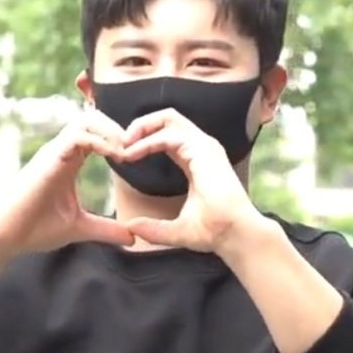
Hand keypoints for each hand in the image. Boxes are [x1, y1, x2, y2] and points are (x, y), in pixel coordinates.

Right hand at [0, 109, 133, 256]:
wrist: (4, 237)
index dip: (119, 139)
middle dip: (118, 128)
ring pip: (86, 120)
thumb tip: (133, 237)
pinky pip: (77, 136)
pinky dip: (99, 141)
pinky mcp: (48, 159)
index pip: (96, 132)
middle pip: (93, 118)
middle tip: (137, 149)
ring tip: (128, 151)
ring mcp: (53, 152)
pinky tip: (114, 156)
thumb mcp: (80, 228)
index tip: (137, 157)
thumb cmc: (34, 229)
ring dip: (111, 131)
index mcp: (69, 161)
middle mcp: (61, 151)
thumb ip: (107, 230)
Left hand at [121, 108, 263, 253]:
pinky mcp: (204, 150)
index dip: (143, 140)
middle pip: (167, 118)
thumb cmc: (214, 232)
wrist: (234, 235)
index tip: (123, 156)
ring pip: (168, 117)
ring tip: (122, 144)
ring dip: (141, 127)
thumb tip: (130, 227)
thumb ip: (152, 228)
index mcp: (196, 159)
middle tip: (119, 143)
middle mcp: (201, 148)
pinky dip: (147, 141)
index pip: (167, 135)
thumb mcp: (175, 230)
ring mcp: (204, 146)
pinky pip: (169, 135)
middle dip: (140, 125)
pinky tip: (132, 154)